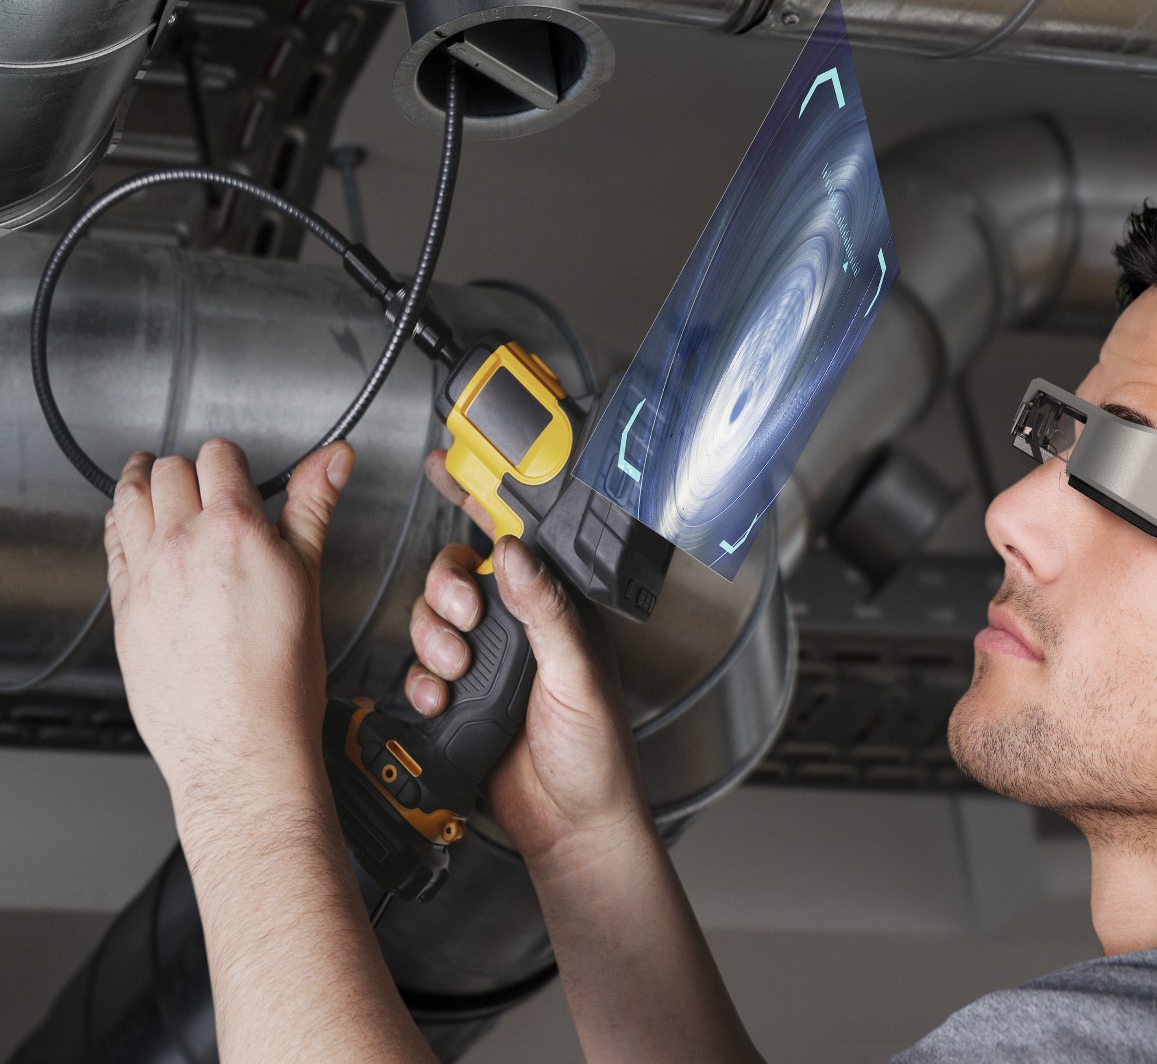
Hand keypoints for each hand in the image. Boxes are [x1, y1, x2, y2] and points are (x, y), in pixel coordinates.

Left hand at [102, 438, 353, 816]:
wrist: (242, 743)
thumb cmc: (281, 678)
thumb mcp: (308, 578)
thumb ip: (314, 508)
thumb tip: (333, 461)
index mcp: (234, 530)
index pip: (219, 457)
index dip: (231, 458)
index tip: (237, 468)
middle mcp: (182, 546)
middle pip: (168, 470)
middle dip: (188, 469)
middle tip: (201, 480)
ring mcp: (146, 576)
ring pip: (127, 499)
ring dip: (142, 484)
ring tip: (150, 481)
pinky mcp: (124, 609)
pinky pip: (111, 546)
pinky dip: (121, 528)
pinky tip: (132, 531)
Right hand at [403, 450, 648, 865]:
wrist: (571, 828)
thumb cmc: (599, 758)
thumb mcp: (578, 677)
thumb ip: (548, 614)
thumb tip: (520, 556)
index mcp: (558, 612)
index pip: (518, 541)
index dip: (483, 499)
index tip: (452, 464)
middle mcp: (521, 628)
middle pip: (459, 573)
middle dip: (447, 586)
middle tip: (464, 613)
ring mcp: (488, 662)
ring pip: (433, 618)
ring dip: (433, 638)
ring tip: (457, 669)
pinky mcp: (461, 697)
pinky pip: (421, 669)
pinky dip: (422, 681)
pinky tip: (443, 699)